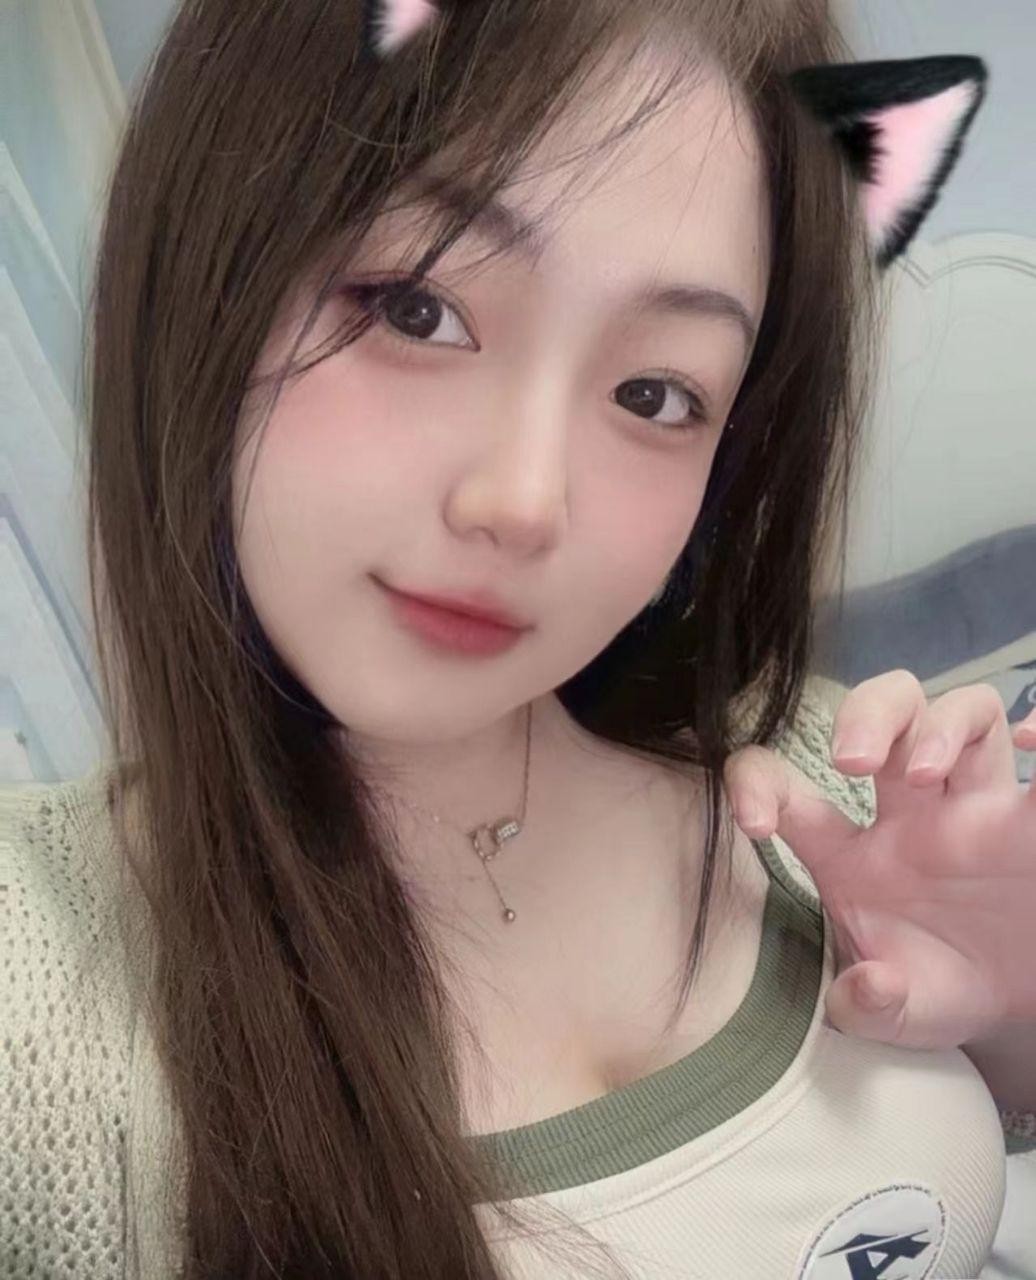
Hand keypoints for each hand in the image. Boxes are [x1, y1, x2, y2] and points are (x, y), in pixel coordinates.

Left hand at [723, 670, 1035, 1049]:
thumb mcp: (900, 1016)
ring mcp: (977, 808)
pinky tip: (1033, 740)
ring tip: (924, 773)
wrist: (1018, 1010)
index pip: (791, 792)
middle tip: (849, 761)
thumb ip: (870, 1008)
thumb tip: (866, 986)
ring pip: (962, 711)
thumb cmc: (942, 994)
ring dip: (938, 724)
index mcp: (856, 854)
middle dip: (864, 715)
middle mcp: (914, 813)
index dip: (757, 786)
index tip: (756, 824)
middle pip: (888, 711)